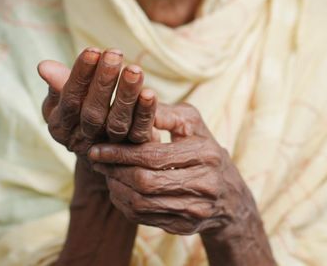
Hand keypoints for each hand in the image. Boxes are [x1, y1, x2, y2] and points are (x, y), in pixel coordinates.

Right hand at [38, 47, 156, 155]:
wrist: (104, 152)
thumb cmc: (81, 112)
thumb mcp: (66, 98)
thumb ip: (60, 82)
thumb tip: (43, 66)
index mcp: (60, 126)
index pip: (70, 99)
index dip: (81, 75)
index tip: (93, 50)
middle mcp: (81, 140)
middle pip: (92, 112)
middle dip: (104, 81)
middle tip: (114, 53)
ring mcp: (108, 149)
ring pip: (117, 122)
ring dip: (126, 95)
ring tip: (134, 69)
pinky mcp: (134, 152)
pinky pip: (139, 132)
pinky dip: (144, 112)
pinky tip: (149, 92)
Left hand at [88, 103, 260, 235]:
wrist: (230, 197)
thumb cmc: (203, 149)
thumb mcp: (192, 124)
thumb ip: (166, 113)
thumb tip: (138, 99)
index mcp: (205, 154)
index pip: (154, 155)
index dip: (121, 152)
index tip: (97, 148)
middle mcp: (204, 184)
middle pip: (145, 182)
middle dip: (115, 171)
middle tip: (96, 161)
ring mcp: (195, 209)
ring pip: (142, 204)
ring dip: (116, 188)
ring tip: (105, 173)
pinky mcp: (184, 226)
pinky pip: (144, 218)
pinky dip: (124, 204)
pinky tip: (118, 189)